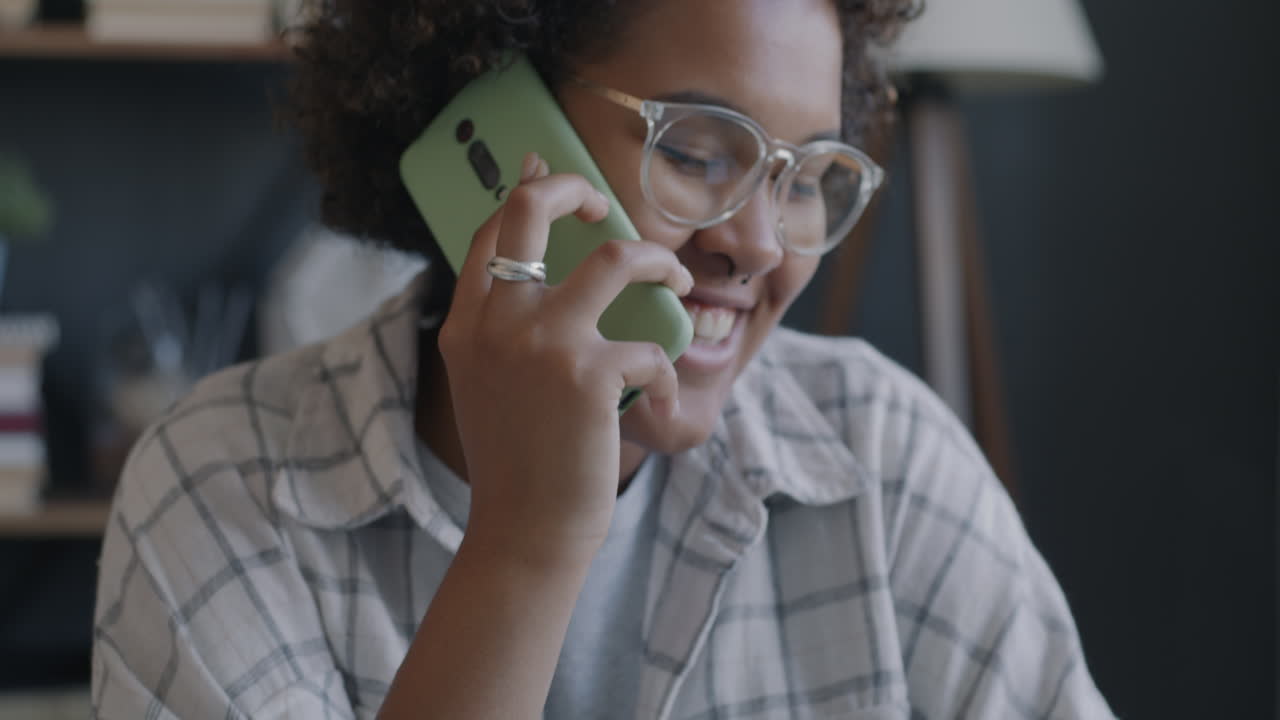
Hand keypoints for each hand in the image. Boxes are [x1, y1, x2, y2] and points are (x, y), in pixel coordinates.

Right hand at [437, 152, 691, 564]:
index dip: (530, 191)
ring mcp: (542, 344)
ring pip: (617, 257)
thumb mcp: (488, 384)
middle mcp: (496, 322)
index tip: (559, 180)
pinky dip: (664, 375)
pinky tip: (657, 404)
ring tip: (679, 279)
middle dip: (575, 188)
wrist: (523, 532)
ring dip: (661, 262)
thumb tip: (539, 273)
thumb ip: (502, 328)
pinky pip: (652, 349)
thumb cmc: (518, 461)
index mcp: (467, 324)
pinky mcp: (588, 376)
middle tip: (607, 205)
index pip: (492, 229)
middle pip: (531, 209)